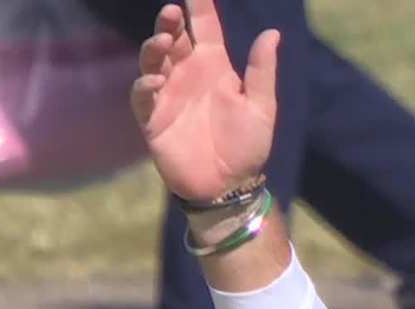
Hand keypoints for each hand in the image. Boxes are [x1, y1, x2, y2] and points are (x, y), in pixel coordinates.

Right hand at [130, 0, 279, 202]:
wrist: (229, 185)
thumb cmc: (247, 145)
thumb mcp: (261, 107)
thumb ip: (261, 71)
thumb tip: (272, 33)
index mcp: (215, 68)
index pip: (205, 30)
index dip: (199, 7)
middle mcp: (188, 75)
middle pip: (173, 38)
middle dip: (169, 22)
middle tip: (173, 12)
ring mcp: (168, 94)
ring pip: (153, 60)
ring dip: (155, 48)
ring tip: (164, 41)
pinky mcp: (153, 117)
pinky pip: (142, 96)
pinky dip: (146, 84)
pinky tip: (157, 80)